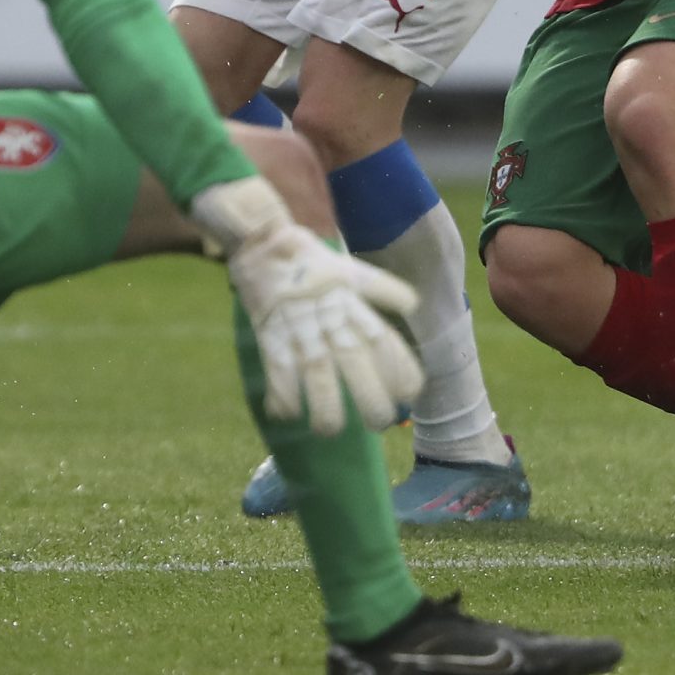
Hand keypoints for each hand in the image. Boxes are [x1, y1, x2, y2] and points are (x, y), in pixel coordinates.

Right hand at [191, 178, 422, 436]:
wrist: (261, 242)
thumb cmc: (310, 262)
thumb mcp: (350, 270)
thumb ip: (382, 289)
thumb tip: (413, 305)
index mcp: (352, 304)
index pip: (383, 340)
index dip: (400, 369)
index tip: (411, 394)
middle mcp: (329, 320)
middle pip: (355, 362)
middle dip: (370, 397)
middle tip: (380, 424)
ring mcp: (298, 329)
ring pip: (316, 374)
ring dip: (325, 406)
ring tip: (330, 431)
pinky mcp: (269, 335)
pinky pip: (277, 371)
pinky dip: (282, 395)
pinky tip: (286, 414)